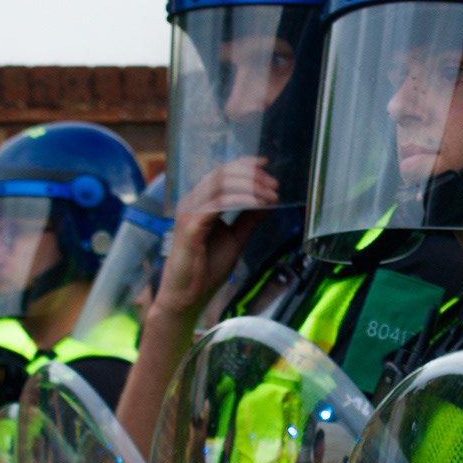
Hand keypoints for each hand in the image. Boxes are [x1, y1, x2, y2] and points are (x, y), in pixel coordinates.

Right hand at [154, 157, 275, 316]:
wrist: (188, 297)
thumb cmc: (206, 269)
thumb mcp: (236, 239)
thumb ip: (249, 219)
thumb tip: (268, 202)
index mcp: (200, 203)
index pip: (221, 173)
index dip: (244, 165)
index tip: (266, 165)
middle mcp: (192, 202)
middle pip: (222, 174)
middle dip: (252, 176)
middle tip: (274, 184)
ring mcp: (189, 211)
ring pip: (220, 183)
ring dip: (250, 186)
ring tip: (271, 194)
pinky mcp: (190, 225)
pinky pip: (218, 203)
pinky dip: (241, 199)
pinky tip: (259, 204)